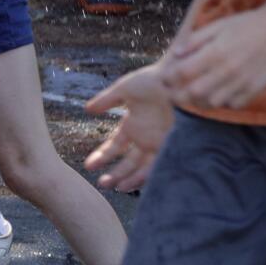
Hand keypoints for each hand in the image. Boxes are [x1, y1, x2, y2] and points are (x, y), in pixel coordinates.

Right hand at [84, 65, 174, 191]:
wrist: (179, 77)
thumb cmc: (152, 80)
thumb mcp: (125, 89)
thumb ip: (106, 100)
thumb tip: (87, 109)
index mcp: (132, 126)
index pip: (114, 147)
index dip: (102, 157)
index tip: (89, 165)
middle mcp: (145, 139)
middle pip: (127, 163)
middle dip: (114, 174)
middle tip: (102, 183)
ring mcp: (159, 143)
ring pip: (142, 168)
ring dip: (130, 178)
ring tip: (117, 187)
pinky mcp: (174, 145)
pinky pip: (161, 165)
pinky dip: (150, 175)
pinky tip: (139, 182)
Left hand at [160, 7, 265, 111]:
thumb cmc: (247, 24)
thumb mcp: (218, 26)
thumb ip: (195, 41)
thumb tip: (175, 54)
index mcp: (214, 52)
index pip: (182, 72)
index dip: (169, 78)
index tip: (164, 79)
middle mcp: (226, 70)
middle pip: (193, 92)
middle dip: (178, 96)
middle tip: (172, 94)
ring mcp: (242, 82)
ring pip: (212, 103)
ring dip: (199, 101)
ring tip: (194, 96)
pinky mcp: (255, 89)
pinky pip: (233, 105)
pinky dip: (223, 103)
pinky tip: (219, 95)